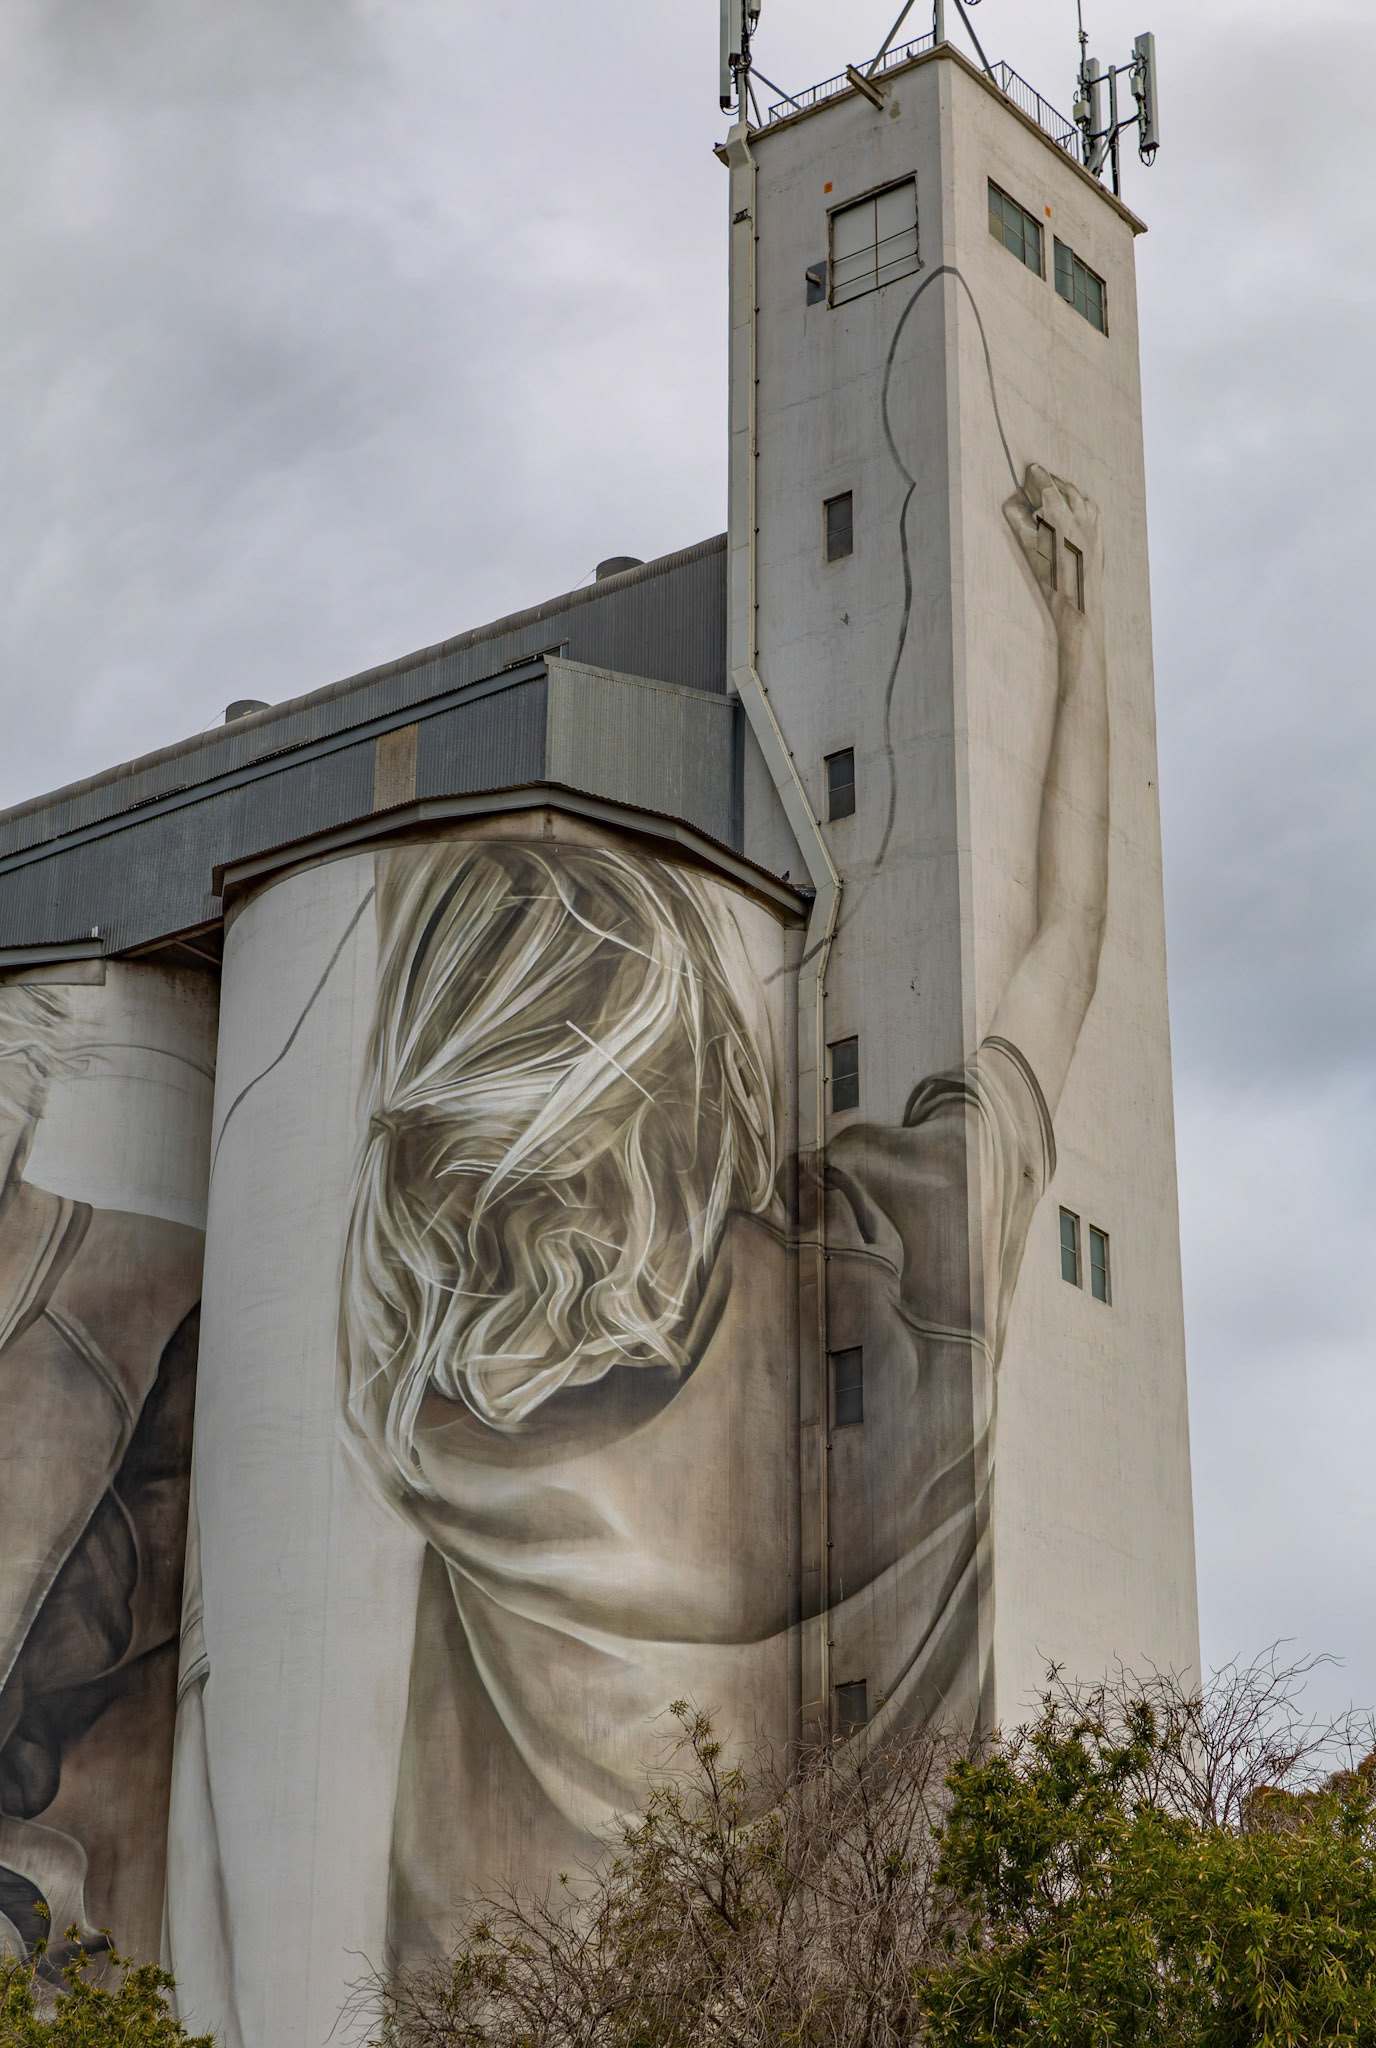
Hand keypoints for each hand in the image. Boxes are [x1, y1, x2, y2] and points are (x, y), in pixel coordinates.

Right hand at [1004, 464, 1102, 643]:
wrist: (1079, 602)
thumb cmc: (1051, 579)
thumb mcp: (1029, 550)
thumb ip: (1018, 522)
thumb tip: (1011, 503)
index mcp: (1060, 517)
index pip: (1048, 487)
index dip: (1038, 476)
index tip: (1032, 469)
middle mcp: (1080, 516)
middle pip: (1065, 489)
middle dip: (1052, 482)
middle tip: (1041, 478)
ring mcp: (1093, 524)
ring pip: (1080, 497)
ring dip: (1067, 490)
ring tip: (1057, 490)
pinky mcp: (1100, 534)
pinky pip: (1092, 509)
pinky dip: (1082, 501)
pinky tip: (1077, 505)